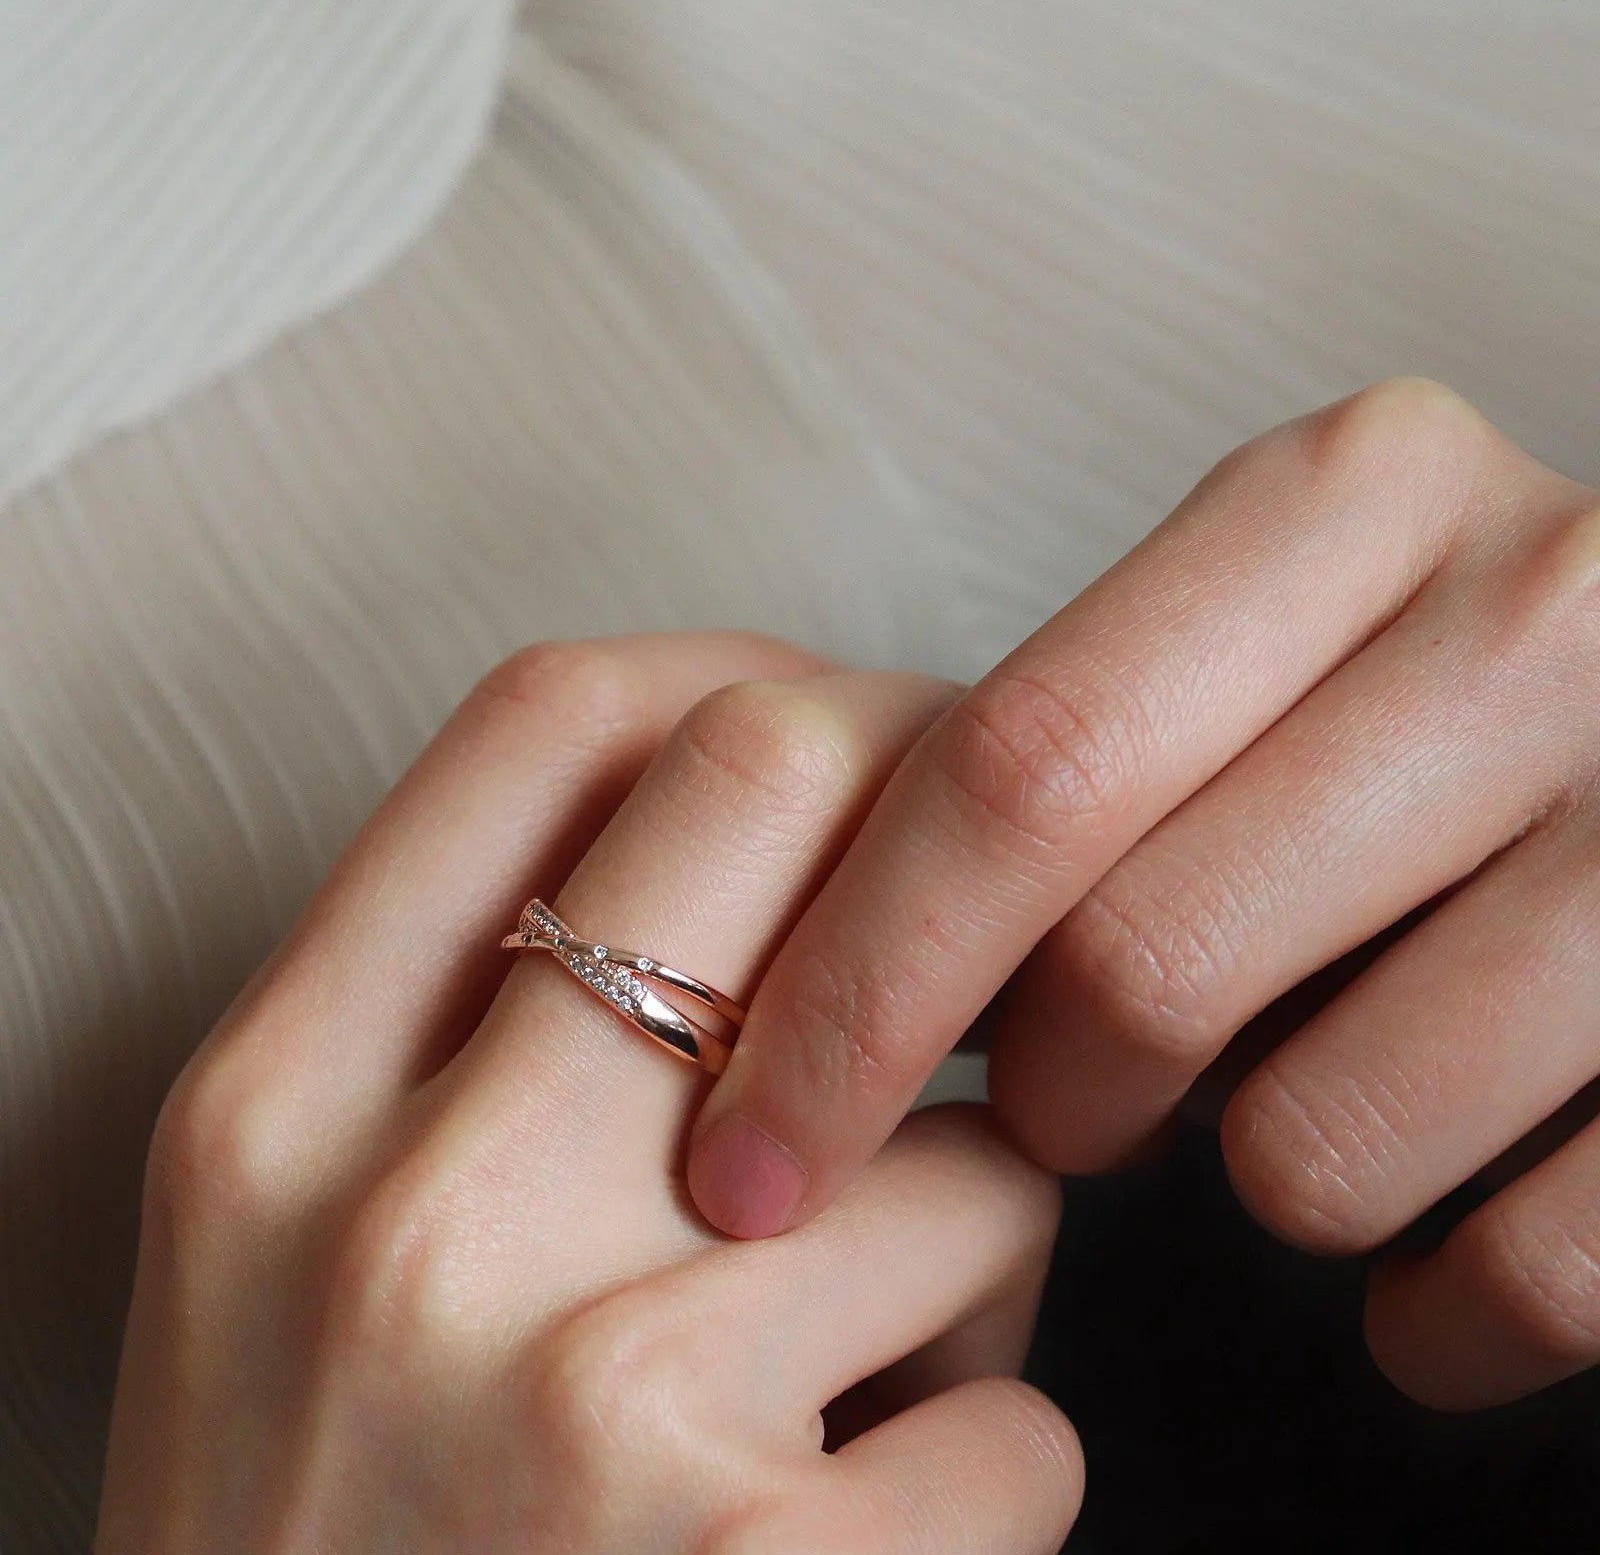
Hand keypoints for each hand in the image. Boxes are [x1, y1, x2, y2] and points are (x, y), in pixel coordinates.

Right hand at [96, 633, 1079, 1553]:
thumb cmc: (326, 1547)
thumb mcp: (288, 1258)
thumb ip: (463, 1047)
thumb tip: (777, 876)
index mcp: (272, 1105)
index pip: (550, 719)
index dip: (752, 683)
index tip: (857, 747)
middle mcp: (412, 1209)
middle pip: (778, 788)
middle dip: (940, 854)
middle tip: (997, 942)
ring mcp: (590, 1391)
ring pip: (980, 1144)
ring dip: (985, 1240)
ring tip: (884, 1361)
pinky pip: (1028, 1415)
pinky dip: (993, 1458)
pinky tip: (874, 1536)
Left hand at [689, 378, 1599, 1410]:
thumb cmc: (1413, 724)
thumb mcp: (1251, 657)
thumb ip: (1062, 762)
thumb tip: (821, 982)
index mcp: (1358, 496)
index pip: (1023, 767)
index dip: (852, 990)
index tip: (745, 1160)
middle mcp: (1541, 611)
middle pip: (1140, 960)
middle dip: (1054, 1098)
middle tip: (1072, 1107)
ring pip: (1314, 1144)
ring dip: (1249, 1182)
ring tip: (1278, 1125)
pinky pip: (1528, 1273)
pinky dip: (1428, 1322)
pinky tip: (1418, 1276)